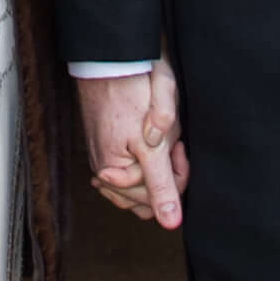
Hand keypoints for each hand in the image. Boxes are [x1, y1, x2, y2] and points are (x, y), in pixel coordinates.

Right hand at [79, 63, 186, 230]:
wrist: (111, 58)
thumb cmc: (132, 93)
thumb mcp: (154, 142)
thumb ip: (162, 184)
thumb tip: (171, 222)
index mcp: (114, 172)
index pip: (158, 196)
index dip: (176, 171)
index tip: (177, 145)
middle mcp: (103, 171)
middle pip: (147, 193)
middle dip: (164, 168)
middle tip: (171, 140)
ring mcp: (102, 158)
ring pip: (139, 181)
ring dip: (156, 161)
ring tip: (160, 135)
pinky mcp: (104, 146)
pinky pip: (129, 167)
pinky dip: (144, 157)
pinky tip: (150, 137)